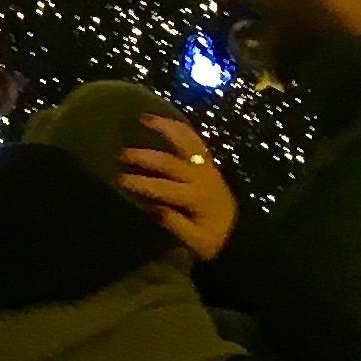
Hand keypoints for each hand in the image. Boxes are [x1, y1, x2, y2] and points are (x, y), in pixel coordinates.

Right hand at [118, 114, 237, 262]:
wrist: (241, 234)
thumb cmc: (215, 240)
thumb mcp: (197, 242)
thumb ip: (175, 225)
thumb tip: (153, 209)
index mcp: (196, 197)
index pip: (163, 187)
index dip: (141, 183)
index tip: (120, 179)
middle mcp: (201, 177)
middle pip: (170, 162)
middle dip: (145, 156)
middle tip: (123, 153)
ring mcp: (207, 167)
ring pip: (186, 141)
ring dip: (166, 128)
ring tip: (145, 118)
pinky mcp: (209, 163)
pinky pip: (195, 140)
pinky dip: (181, 128)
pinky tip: (167, 121)